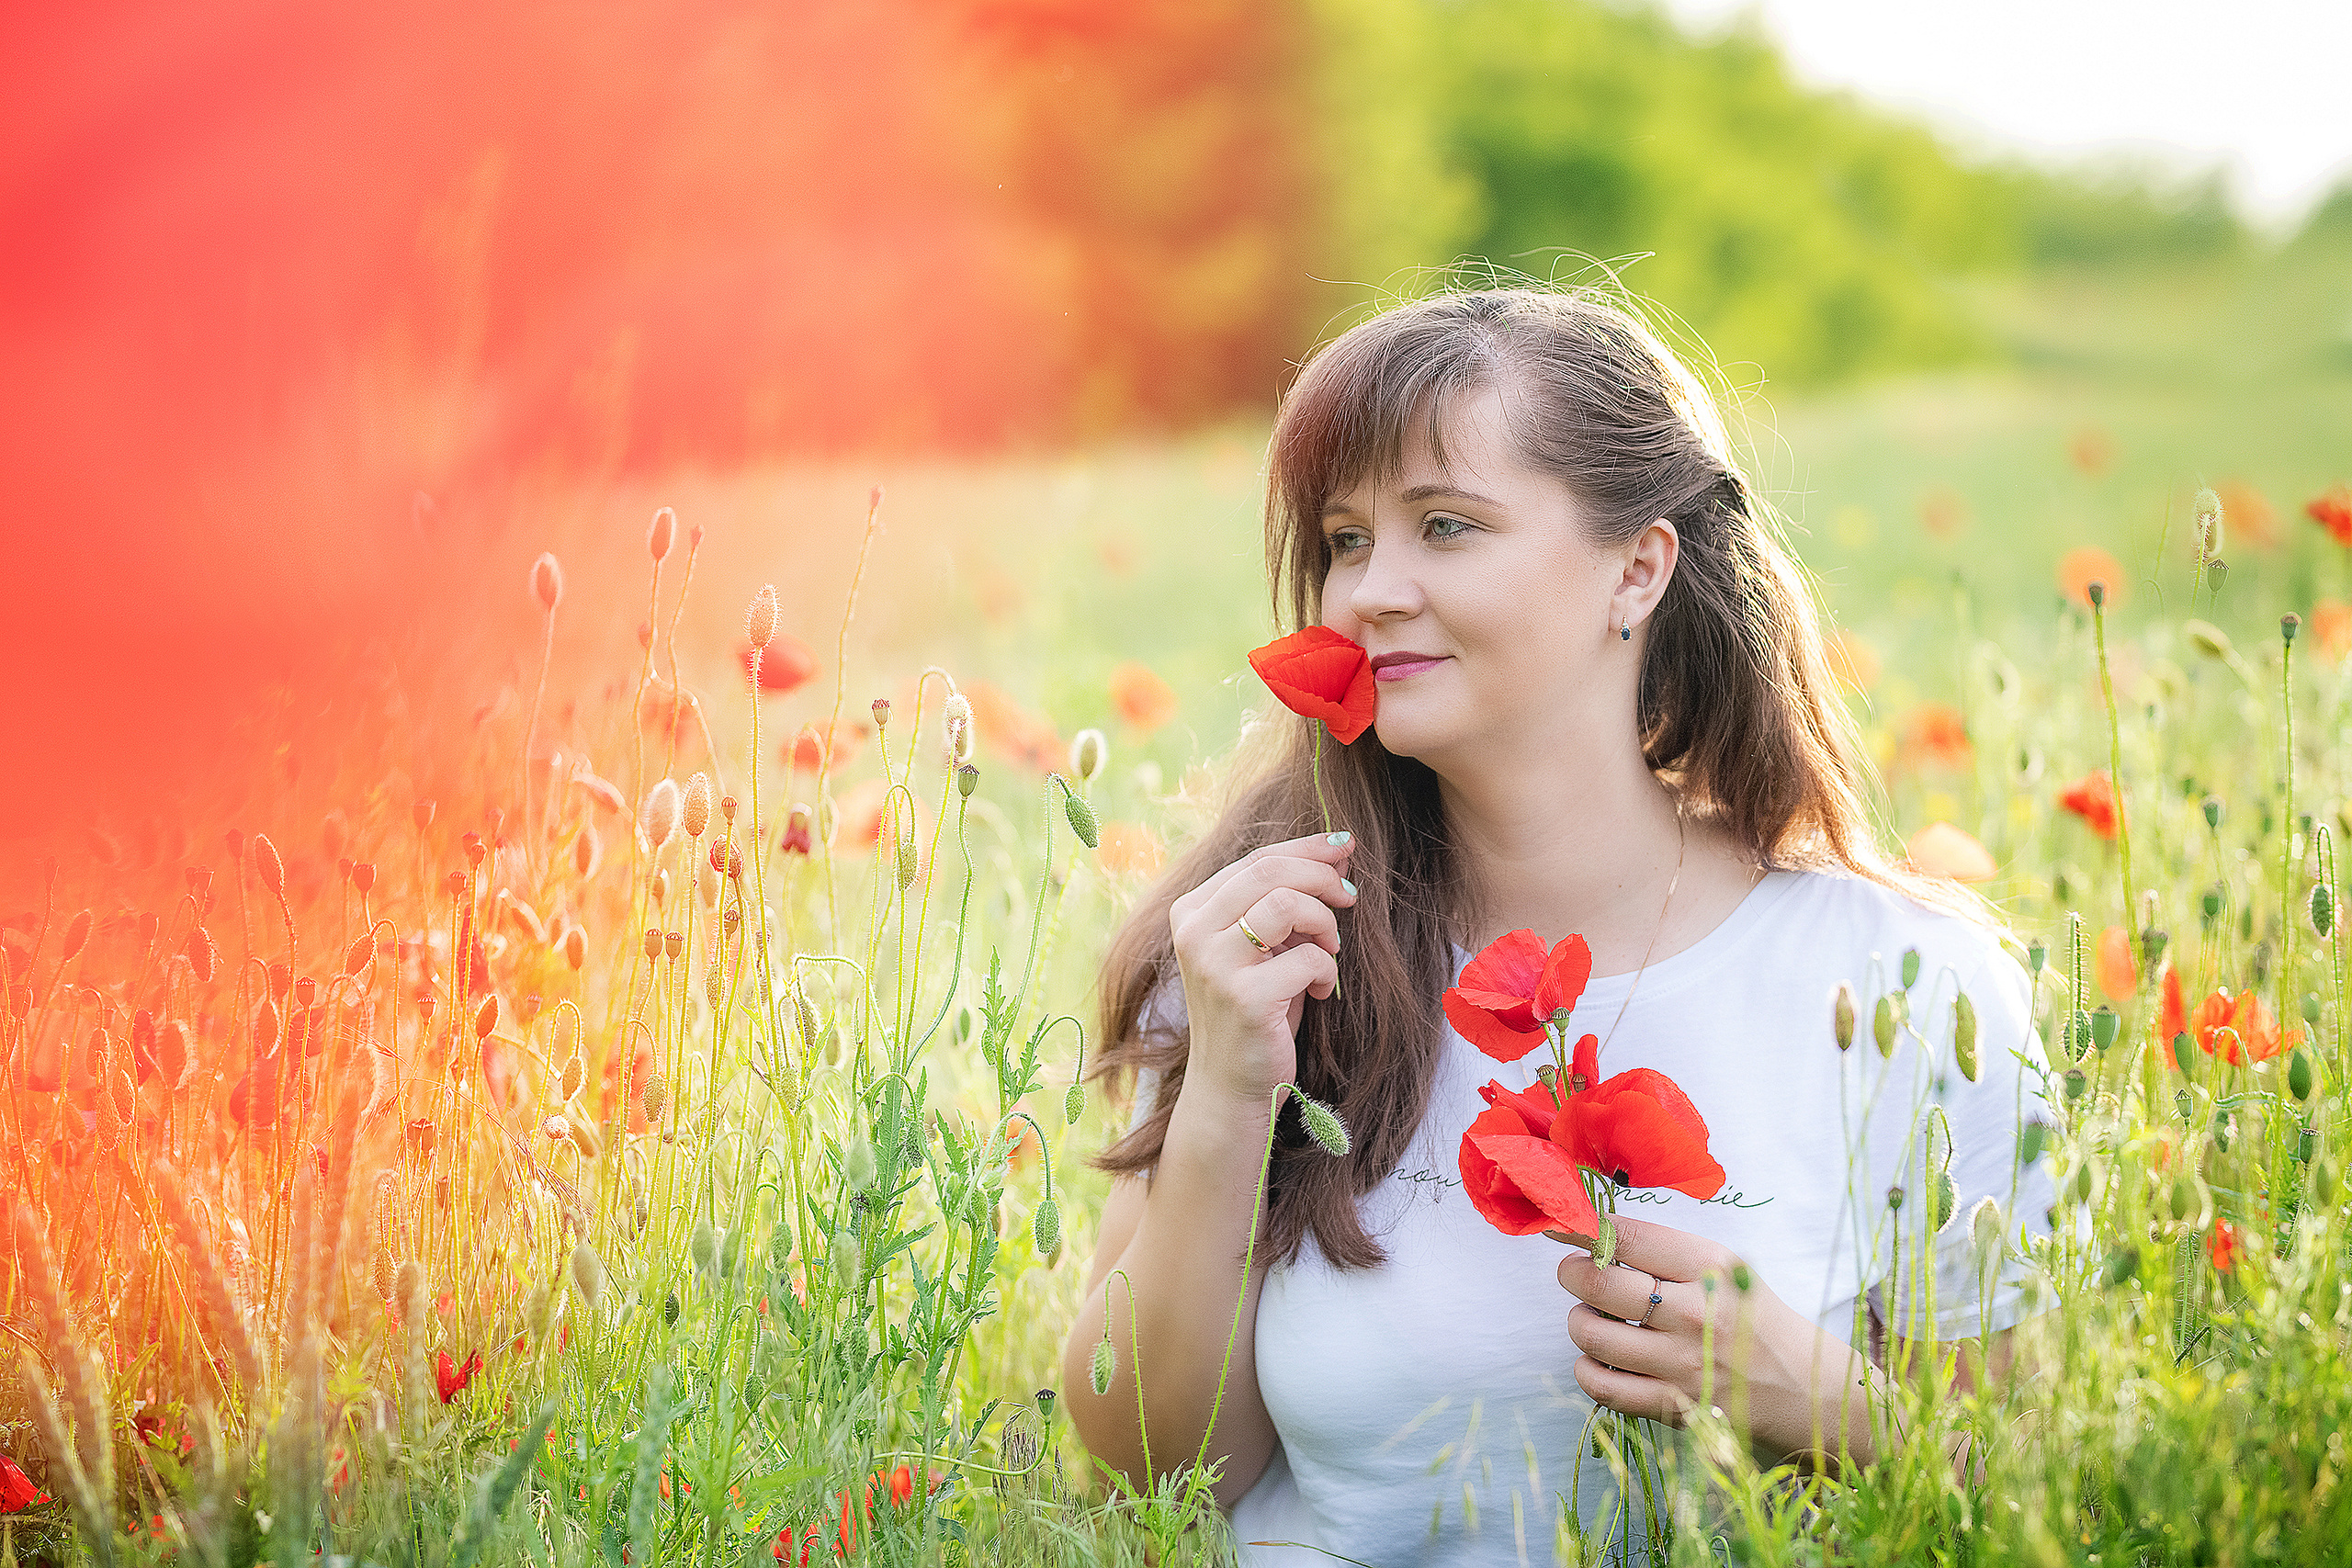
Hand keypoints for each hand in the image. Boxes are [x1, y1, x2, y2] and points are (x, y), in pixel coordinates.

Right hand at [1165, 831, 1357, 1107]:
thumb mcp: (1266, 946)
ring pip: (1288, 904)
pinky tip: (1322, 992)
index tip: (1345, 846)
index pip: (1256, 858)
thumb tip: (1339, 850)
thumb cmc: (1255, 1009)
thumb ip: (1288, 898)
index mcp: (1191, 911)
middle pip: (1271, 871)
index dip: (1307, 848)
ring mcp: (1214, 964)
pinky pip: (1309, 958)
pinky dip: (1328, 971)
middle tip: (1350, 897)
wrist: (1230, 1085)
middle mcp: (1194, 932)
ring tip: (1330, 950)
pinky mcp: (1245, 997)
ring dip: (1325, 923)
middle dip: (1322, 876)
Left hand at [1557, 1215, 1871, 1467]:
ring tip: (1591, 1318)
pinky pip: (1603, 1388)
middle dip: (1572, 1274)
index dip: (1584, 1229)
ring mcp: (1683, 1363)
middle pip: (1599, 1284)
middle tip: (1574, 1273)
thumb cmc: (1753, 1318)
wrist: (1806, 1387)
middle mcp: (1695, 1312)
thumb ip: (1662, 1251)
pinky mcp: (1675, 1407)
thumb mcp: (1723, 1268)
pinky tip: (1598, 1360)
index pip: (1626, 1236)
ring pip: (1592, 1337)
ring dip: (1579, 1323)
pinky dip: (1587, 1371)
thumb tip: (1591, 1232)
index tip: (1566, 1229)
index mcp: (1709, 1266)